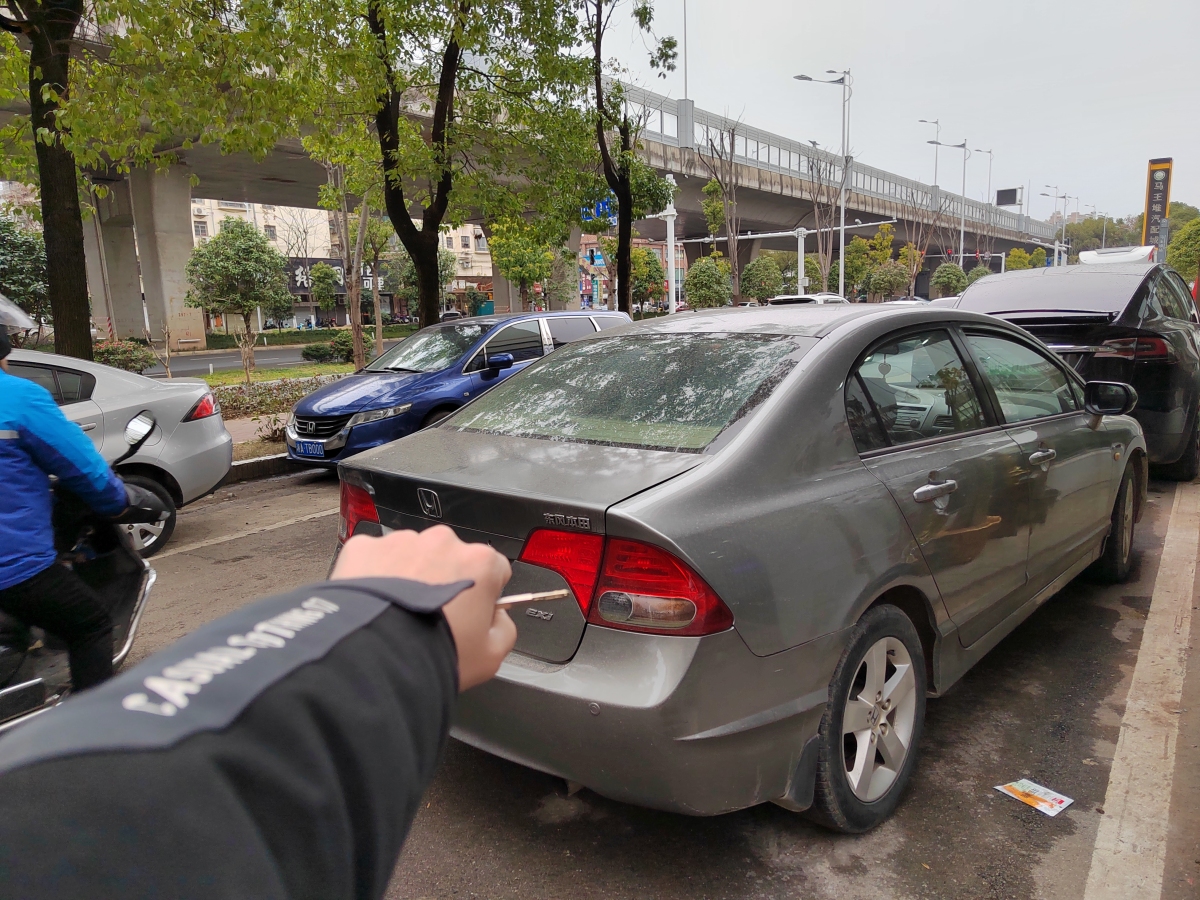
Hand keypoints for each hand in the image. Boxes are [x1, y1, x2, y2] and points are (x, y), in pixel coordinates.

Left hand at [331, 525, 515, 690]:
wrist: (375, 660)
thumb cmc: (430, 655)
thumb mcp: (490, 656)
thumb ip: (504, 629)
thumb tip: (498, 619)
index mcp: (479, 562)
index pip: (494, 568)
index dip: (483, 593)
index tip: (471, 612)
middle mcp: (442, 543)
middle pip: (450, 557)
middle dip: (444, 581)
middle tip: (430, 617)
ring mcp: (402, 542)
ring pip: (412, 555)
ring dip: (409, 577)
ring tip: (398, 614)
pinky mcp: (366, 548)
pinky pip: (375, 557)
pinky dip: (375, 575)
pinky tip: (377, 605)